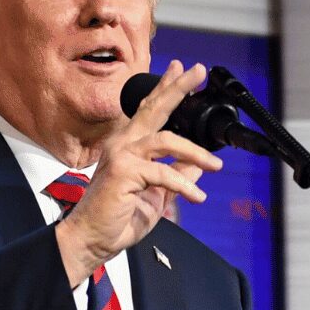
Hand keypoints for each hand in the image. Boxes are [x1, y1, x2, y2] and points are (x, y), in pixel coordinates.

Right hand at [54, 60, 222, 285]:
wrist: (93, 239)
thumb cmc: (119, 218)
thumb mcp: (158, 194)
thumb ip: (177, 175)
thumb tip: (199, 163)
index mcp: (128, 144)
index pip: (149, 109)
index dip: (166, 89)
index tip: (181, 69)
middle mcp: (122, 143)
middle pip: (153, 108)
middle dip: (178, 88)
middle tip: (198, 70)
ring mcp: (121, 155)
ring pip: (166, 140)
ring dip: (196, 153)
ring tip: (215, 166)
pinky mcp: (123, 171)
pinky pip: (164, 173)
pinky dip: (184, 185)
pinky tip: (196, 197)